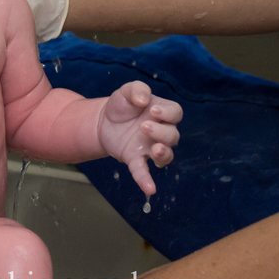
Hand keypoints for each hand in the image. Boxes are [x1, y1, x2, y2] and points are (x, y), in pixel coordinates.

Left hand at [97, 81, 181, 195]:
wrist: (102, 120)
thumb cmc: (121, 105)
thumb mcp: (126, 91)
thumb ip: (137, 89)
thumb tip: (144, 101)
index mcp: (161, 112)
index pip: (175, 113)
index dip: (167, 113)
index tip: (152, 110)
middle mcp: (160, 132)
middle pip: (172, 135)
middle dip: (161, 132)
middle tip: (143, 127)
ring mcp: (149, 147)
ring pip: (166, 155)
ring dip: (163, 154)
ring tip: (154, 150)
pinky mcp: (135, 159)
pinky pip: (144, 171)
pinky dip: (146, 180)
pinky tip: (150, 189)